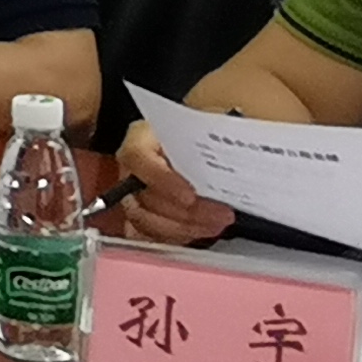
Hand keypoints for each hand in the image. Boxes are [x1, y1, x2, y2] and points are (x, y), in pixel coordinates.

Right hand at [108, 122, 232, 246]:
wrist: (186, 147)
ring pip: (147, 222)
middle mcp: (129, 171)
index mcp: (138, 141)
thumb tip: (232, 141)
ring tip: (216, 224)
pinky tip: (200, 232)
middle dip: (186, 213)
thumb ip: (209, 131)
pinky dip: (178, 238)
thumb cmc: (191, 133)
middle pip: (145, 198)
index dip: (163, 181)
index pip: (139, 160)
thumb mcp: (199, 124)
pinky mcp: (142, 217)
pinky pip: (152, 235)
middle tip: (220, 214)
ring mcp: (132, 197)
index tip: (190, 197)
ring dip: (185, 228)